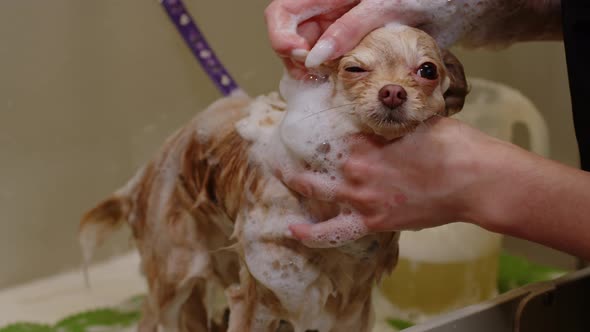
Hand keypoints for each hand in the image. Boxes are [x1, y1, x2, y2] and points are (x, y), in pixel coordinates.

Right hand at [265, 0, 561, 76]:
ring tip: (330, 87)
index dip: (282, 35)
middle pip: (293, 38)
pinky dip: (333, 81)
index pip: (283, 12)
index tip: (301, 56)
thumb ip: (346, 30)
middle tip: (316, 79)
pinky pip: (334, 69)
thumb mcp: (383, 7)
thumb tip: (314, 58)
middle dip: (297, 60)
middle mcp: (330, 13)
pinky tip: (343, 90)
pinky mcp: (356, 52)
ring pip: (311, 57)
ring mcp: (342, 34)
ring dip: (314, 75)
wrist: (461, 8)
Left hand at [286, 117, 496, 246]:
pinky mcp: (374, 222)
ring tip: (281, 175)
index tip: (319, 123)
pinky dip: (312, 234)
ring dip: (297, 182)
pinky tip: (292, 230)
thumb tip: (386, 116)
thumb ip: (393, 124)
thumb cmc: (454, 146)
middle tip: (287, 145)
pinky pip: (335, 231)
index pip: (337, 134)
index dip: (330, 128)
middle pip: (319, 159)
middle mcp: (358, 170)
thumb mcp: (419, 122)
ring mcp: (363, 198)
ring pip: (319, 190)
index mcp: (367, 141)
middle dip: (300, 152)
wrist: (476, 181)